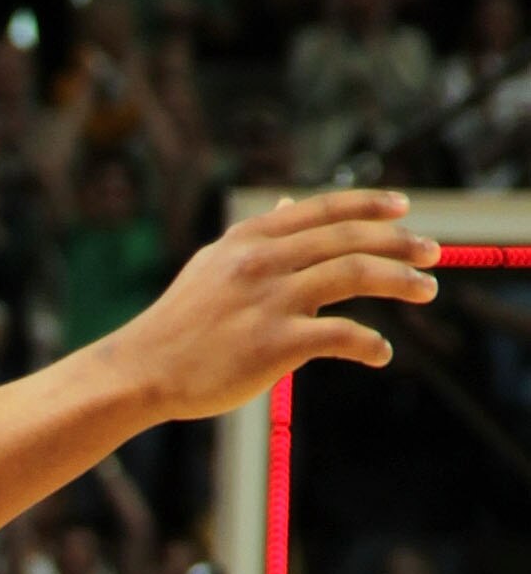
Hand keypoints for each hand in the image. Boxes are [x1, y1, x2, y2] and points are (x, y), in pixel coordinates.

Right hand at [106, 190, 428, 421]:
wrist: (141, 371)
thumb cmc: (179, 323)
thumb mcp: (213, 265)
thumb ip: (255, 237)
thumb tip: (289, 202)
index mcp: (248, 240)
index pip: (321, 210)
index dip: (368, 205)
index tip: (402, 210)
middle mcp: (261, 262)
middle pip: (349, 239)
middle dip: (400, 243)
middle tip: (432, 254)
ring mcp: (268, 301)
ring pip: (356, 275)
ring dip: (402, 280)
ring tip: (426, 289)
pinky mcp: (274, 344)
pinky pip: (342, 336)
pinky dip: (371, 344)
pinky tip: (380, 354)